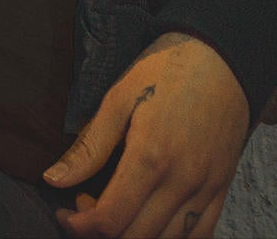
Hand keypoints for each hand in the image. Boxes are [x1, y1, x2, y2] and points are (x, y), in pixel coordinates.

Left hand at [42, 31, 248, 237]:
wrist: (222, 56)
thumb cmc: (166, 70)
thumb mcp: (118, 98)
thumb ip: (89, 146)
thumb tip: (54, 180)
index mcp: (151, 157)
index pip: (111, 220)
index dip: (80, 226)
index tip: (67, 212)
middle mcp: (182, 181)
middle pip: (136, 238)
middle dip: (101, 233)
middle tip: (87, 206)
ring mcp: (207, 189)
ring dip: (134, 237)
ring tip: (117, 210)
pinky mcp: (222, 189)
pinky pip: (201, 236)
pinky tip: (151, 220)